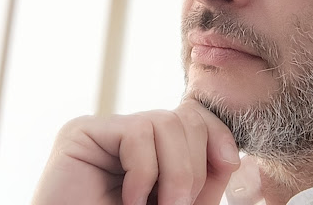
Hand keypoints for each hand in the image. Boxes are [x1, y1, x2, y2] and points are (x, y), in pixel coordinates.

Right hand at [31, 99, 239, 204]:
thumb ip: (201, 182)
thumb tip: (231, 154)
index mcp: (153, 152)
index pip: (194, 118)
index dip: (218, 133)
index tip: (230, 163)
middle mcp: (130, 137)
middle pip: (184, 116)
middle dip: (193, 164)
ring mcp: (105, 132)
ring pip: (166, 121)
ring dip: (173, 172)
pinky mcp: (82, 132)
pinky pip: (137, 133)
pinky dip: (144, 173)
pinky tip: (129, 199)